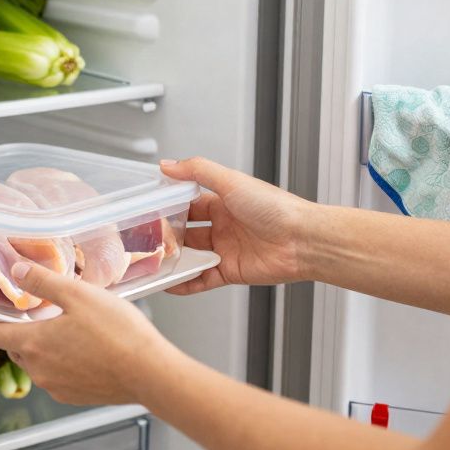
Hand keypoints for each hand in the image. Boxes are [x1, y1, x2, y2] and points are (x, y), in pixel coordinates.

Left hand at [0, 262, 179, 405]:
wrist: (150, 374)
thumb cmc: (118, 333)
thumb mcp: (78, 295)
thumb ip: (42, 282)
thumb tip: (16, 271)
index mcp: (32, 344)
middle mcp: (38, 369)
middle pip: (15, 347)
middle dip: (16, 331)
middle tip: (27, 314)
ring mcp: (57, 386)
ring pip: (37, 362)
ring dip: (42, 346)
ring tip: (62, 328)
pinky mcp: (76, 396)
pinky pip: (57, 375)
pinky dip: (61, 361)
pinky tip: (82, 348)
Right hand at [160, 157, 310, 292]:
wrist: (303, 240)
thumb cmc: (276, 208)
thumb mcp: (232, 181)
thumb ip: (198, 171)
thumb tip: (169, 165)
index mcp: (224, 202)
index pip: (188, 203)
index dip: (169, 206)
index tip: (149, 209)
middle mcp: (224, 225)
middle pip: (186, 231)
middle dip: (168, 235)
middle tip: (147, 238)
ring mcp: (226, 249)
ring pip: (191, 256)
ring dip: (173, 259)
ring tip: (153, 261)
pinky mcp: (230, 271)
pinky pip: (202, 279)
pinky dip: (185, 283)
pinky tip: (170, 283)